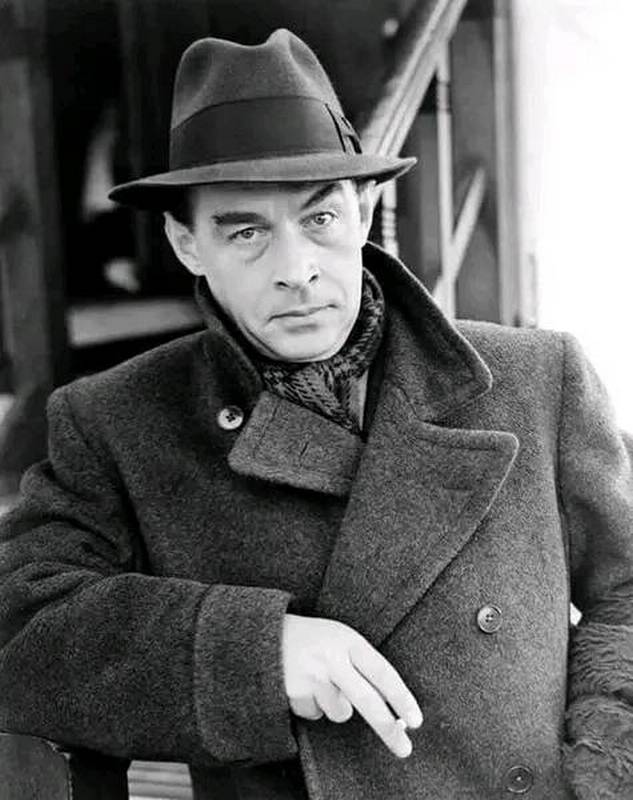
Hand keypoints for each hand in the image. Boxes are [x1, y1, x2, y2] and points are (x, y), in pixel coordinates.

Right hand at [281, 614, 422, 757]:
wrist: (268, 634)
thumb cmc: (314, 640)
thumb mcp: (341, 640)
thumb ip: (362, 666)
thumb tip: (389, 708)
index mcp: (348, 641)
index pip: (382, 672)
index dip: (401, 698)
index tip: (416, 721)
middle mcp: (332, 658)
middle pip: (367, 700)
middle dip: (387, 728)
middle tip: (404, 748)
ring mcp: (313, 676)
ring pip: (340, 713)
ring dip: (336, 706)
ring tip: (321, 681)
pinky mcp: (295, 693)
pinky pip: (315, 714)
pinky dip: (312, 706)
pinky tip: (303, 685)